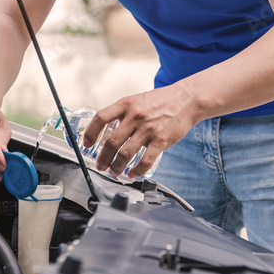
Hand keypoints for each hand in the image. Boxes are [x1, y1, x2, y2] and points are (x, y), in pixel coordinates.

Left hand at [84, 84, 200, 177]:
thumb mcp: (137, 100)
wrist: (186, 99)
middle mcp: (135, 116)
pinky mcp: (161, 140)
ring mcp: (148, 129)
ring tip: (114, 171)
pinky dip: (136, 171)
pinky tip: (132, 174)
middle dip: (102, 157)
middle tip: (100, 165)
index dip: (91, 133)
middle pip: (111, 141)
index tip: (87, 143)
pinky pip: (145, 161)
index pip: (101, 118)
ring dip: (116, 167)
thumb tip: (107, 131)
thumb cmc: (161, 101)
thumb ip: (123, 114)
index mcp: (126, 104)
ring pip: (126, 154)